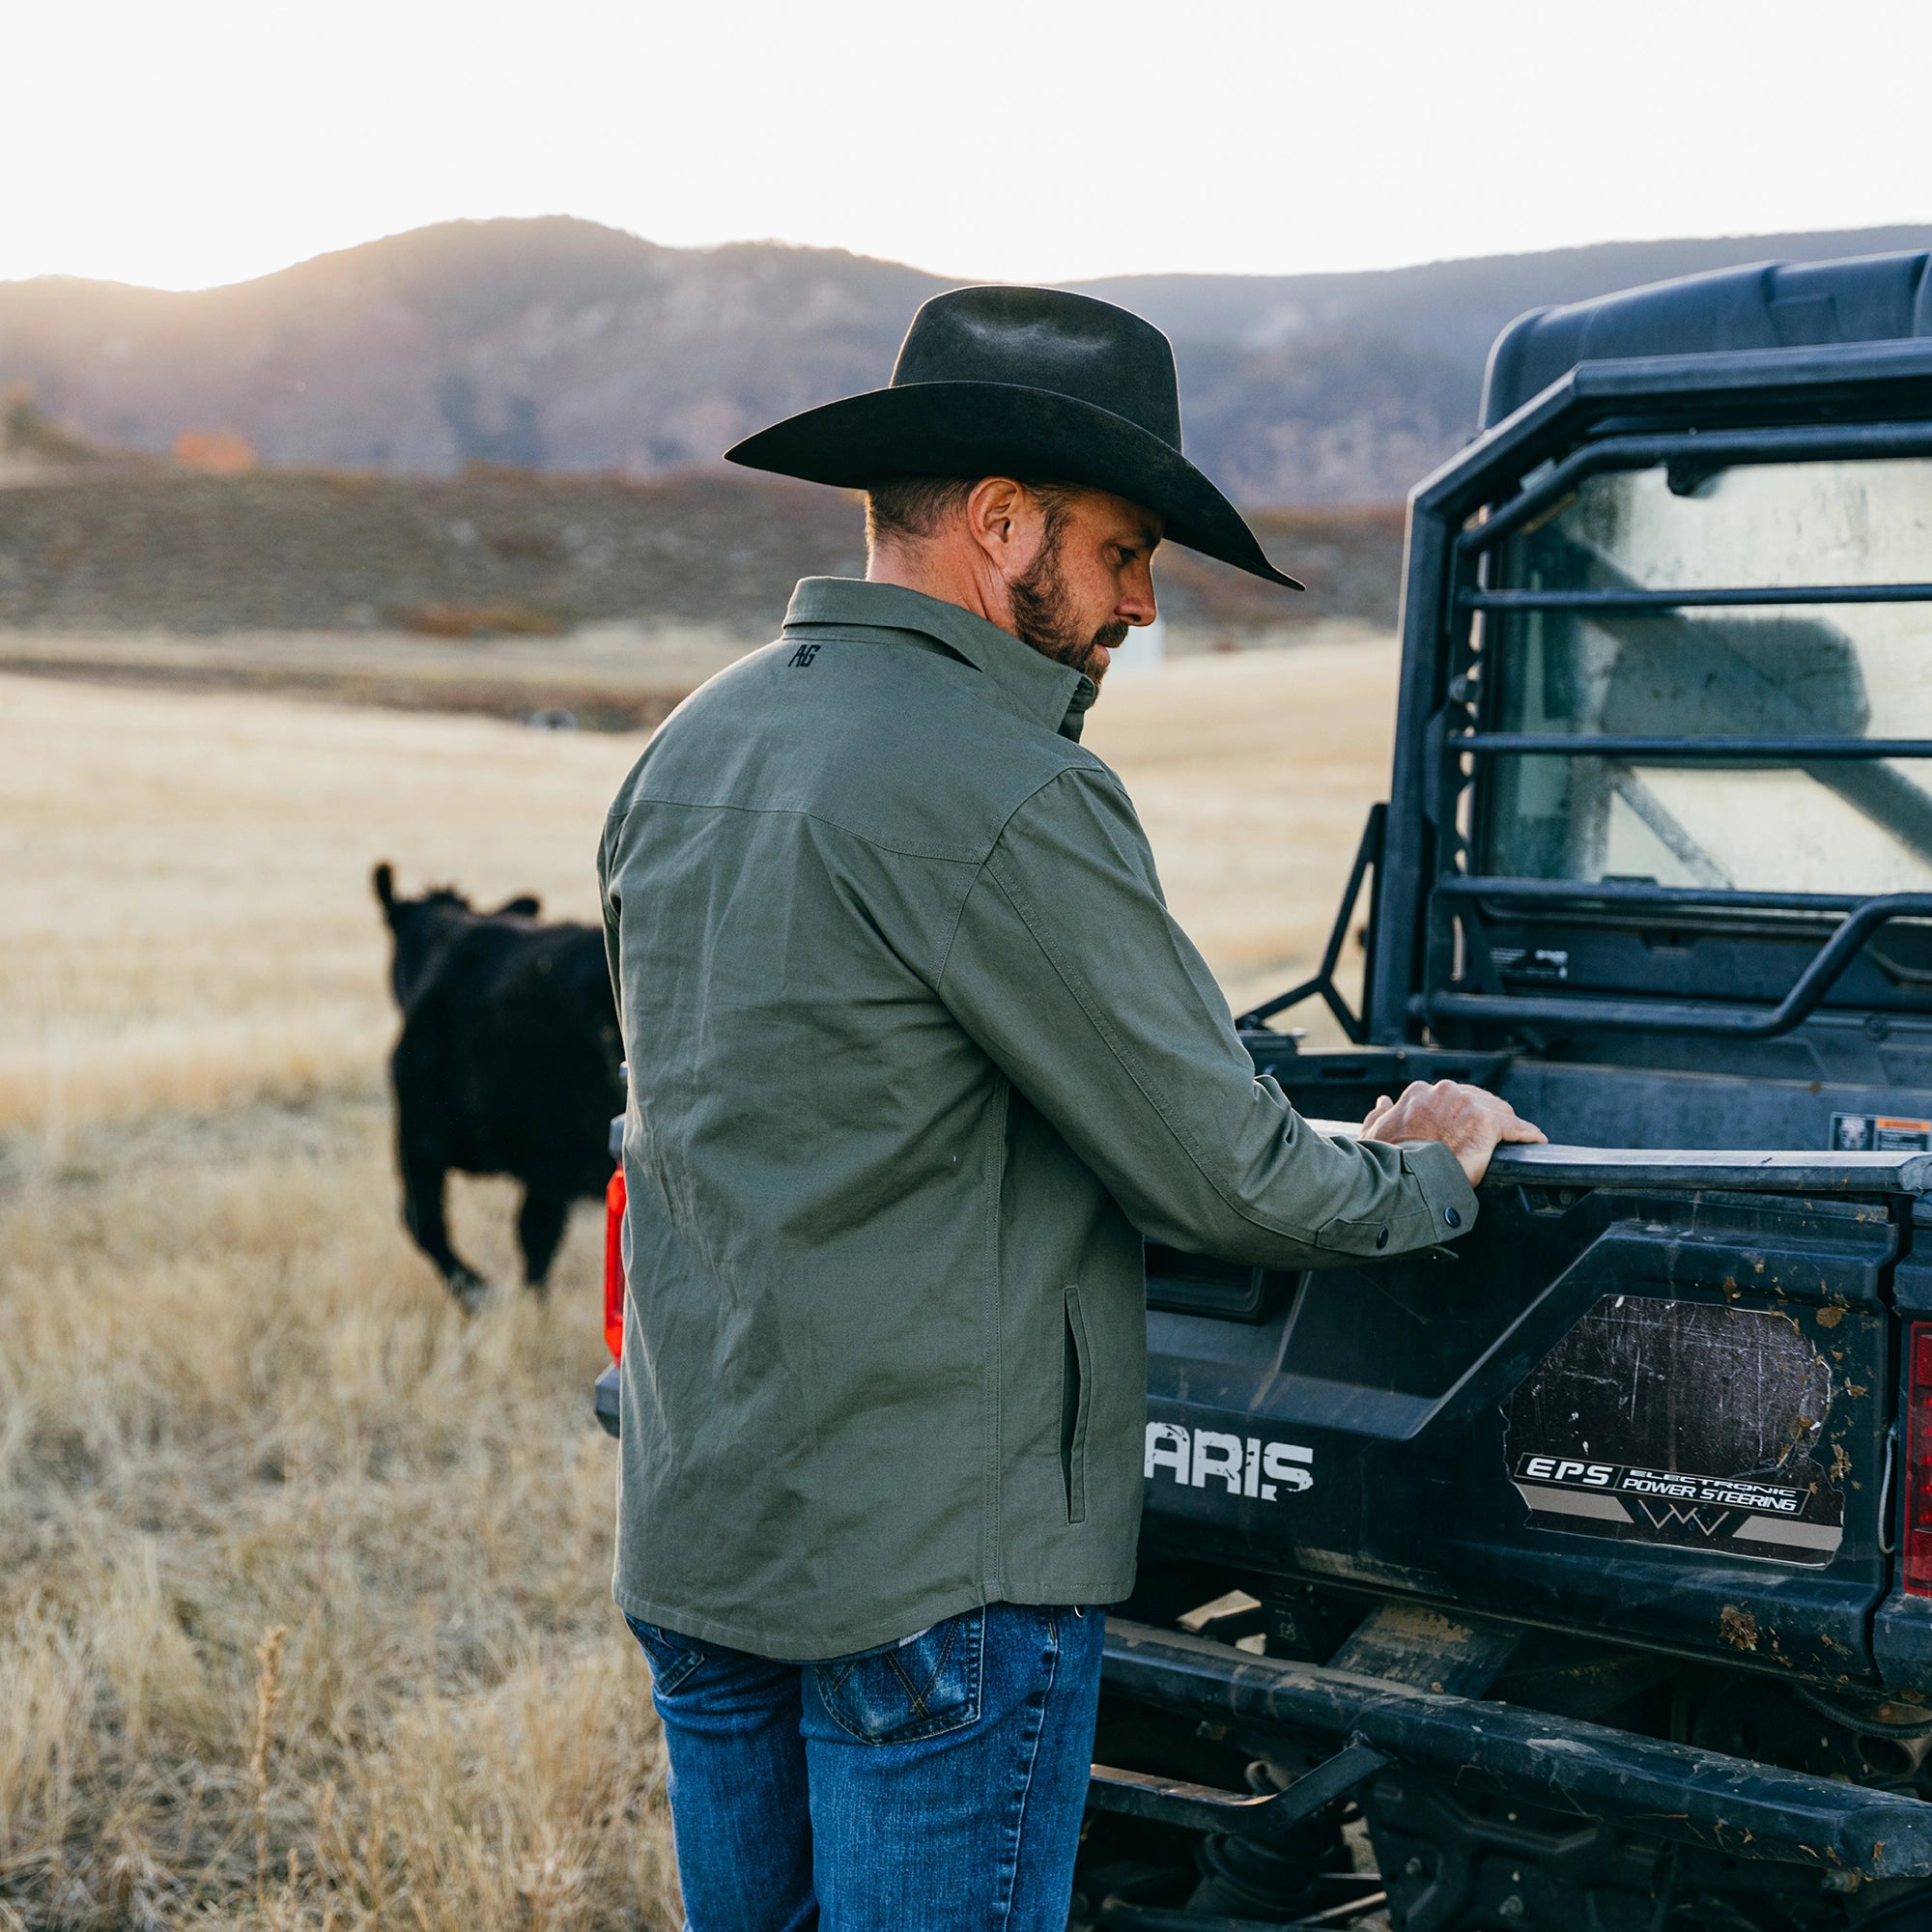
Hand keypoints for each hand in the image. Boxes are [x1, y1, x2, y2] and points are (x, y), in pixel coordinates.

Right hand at [1360, 1079, 1545, 1188]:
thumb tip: (1383, 1102)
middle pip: (1478, 1099)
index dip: (1460, 1113)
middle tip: (1492, 1137)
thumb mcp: (1374, 1132)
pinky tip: (1535, 1141)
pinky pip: (1516, 1126)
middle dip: (1485, 1115)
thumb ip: (1380, 1114)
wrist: (1402, 1176)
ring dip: (1506, 1123)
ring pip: (1498, 1110)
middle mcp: (1445, 1092)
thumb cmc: (1385, 1159)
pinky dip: (1527, 1134)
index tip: (1463, 1126)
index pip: (1450, 1097)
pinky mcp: (1487, 1122)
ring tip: (1515, 1138)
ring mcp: (1468, 1105)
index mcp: (1419, 1093)